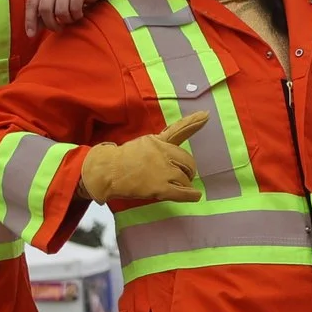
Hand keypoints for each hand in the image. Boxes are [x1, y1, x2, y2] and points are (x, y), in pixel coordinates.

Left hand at [25, 0, 125, 34]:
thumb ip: (42, 13)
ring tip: (70, 18)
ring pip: (60, 11)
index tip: (31, 34)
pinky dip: (76, 16)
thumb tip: (31, 31)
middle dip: (51, 24)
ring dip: (66, 20)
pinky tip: (79, 13)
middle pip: (45, 9)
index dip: (30, 20)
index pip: (31, 4)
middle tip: (58, 28)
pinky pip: (74, 9)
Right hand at [79, 111, 207, 204]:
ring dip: (184, 184)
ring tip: (177, 187)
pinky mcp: (160, 187)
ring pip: (185, 178)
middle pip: (187, 161)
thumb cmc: (120, 160)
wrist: (106, 171)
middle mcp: (162, 153)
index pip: (178, 130)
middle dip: (188, 170)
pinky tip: (195, 195)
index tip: (206, 115)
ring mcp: (162, 170)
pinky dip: (190, 195)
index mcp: (156, 141)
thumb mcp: (140, 144)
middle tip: (184, 176)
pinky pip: (182, 192)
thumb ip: (156, 146)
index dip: (194, 122)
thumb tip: (168, 155)